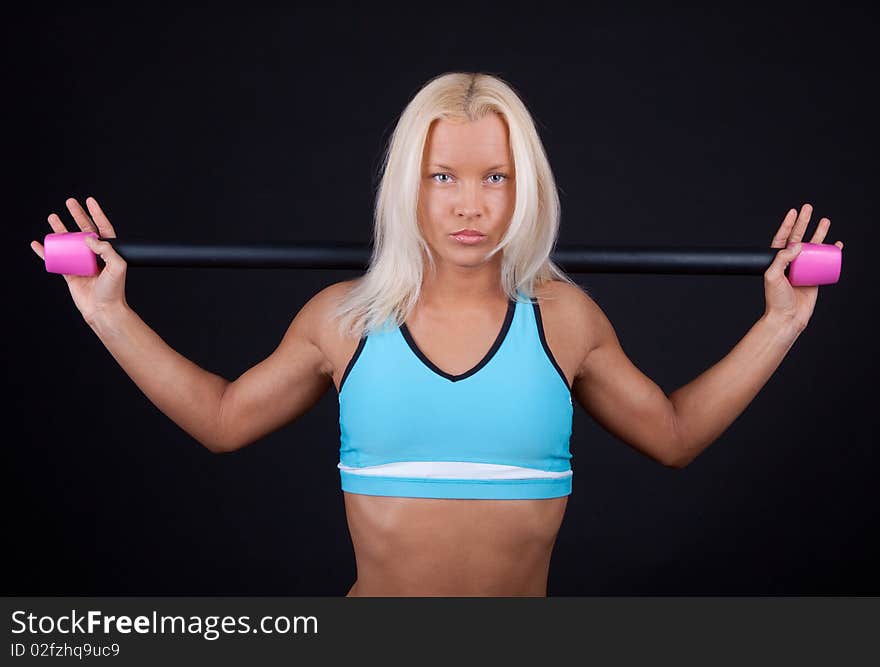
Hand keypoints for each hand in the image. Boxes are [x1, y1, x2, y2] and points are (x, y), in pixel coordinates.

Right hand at [30, 197, 128, 321]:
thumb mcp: (118, 267)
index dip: (97, 214)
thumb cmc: (114, 291)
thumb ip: (107, 250)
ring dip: (59, 230)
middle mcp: (95, 255)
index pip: (103, 228)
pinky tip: (37, 244)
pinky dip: (45, 252)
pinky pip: (55, 259)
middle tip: (69, 202)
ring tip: (52, 217)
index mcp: (109, 252)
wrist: (103, 310)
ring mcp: (81, 263)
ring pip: (68, 243)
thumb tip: (89, 238)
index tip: (90, 201)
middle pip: (84, 230)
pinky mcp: (70, 273)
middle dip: (77, 215)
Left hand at [763, 203, 843, 329]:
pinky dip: (831, 252)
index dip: (787, 225)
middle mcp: (791, 263)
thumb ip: (782, 259)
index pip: (782, 239)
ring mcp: (803, 269)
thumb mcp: (773, 277)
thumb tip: (797, 244)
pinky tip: (836, 244)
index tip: (793, 212)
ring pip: (813, 247)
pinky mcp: (815, 277)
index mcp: (777, 261)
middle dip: (804, 222)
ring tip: (825, 220)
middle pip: (799, 238)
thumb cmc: (776, 300)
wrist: (787, 318)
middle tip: (808, 208)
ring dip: (819, 234)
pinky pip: (824, 262)